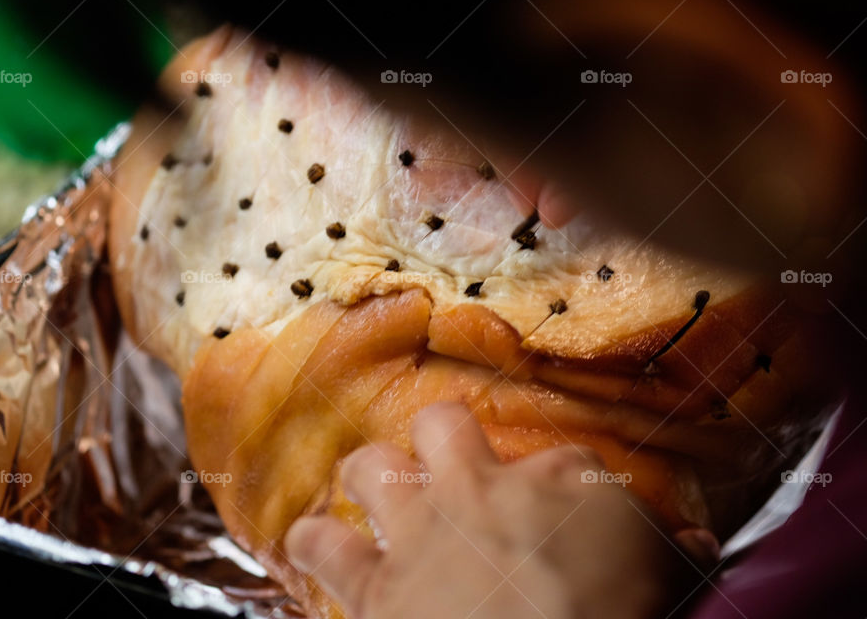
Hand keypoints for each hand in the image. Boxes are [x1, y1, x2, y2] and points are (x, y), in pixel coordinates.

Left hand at [285, 402, 706, 618]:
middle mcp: (482, 490)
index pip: (571, 463)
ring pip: (371, 467)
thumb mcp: (668, 586)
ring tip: (377, 491)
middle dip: (445, 441)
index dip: (571, 491)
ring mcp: (421, 532)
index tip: (577, 520)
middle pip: (446, 425)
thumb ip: (674, 555)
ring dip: (372, 479)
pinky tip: (316, 546)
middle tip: (452, 469)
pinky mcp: (374, 587)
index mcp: (563, 485)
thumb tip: (696, 547)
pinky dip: (315, 544)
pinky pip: (322, 546)